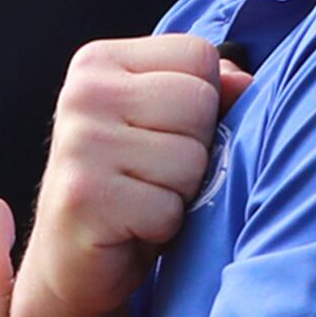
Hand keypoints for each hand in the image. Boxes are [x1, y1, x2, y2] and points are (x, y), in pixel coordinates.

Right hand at [23, 35, 248, 316]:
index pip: (197, 55)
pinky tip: (131, 227)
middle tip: (155, 174)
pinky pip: (168, 207)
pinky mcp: (84, 196)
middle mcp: (83, 92)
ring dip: (180, 192)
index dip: (202, 102)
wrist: (70, 261)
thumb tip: (245, 82)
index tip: (163, 134)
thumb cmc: (129, 187)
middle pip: (198, 102)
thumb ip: (207, 91)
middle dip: (194, 148)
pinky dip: (162, 227)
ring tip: (144, 200)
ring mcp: (79, 143)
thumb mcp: (166, 125)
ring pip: (189, 158)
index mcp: (100, 62)